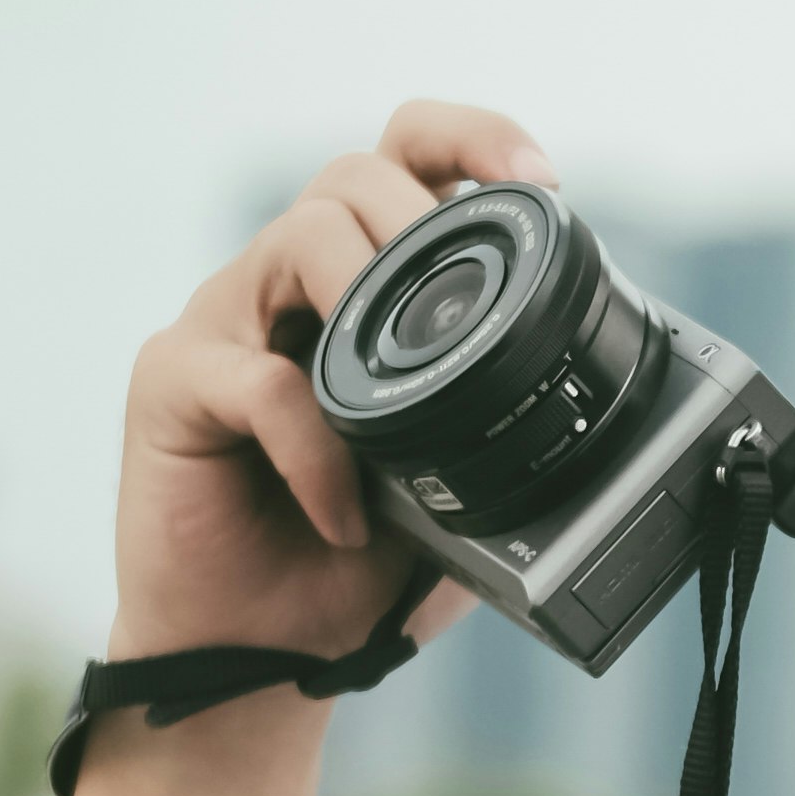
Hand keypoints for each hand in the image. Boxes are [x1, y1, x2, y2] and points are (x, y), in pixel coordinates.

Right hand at [105, 97, 554, 664]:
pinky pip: (257, 379)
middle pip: (352, 175)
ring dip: (366, 306)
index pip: (407, 152)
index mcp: (360, 282)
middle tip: (460, 318)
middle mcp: (287, 282)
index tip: (542, 181)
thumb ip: (505, 427)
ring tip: (397, 409)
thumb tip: (623, 415)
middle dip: (420, 224)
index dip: (473, 138)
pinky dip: (317, 448)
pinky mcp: (171, 381)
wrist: (266, 657)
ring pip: (300, 237)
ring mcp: (223, 323)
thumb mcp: (462, 487)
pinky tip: (346, 515)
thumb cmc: (357, 566)